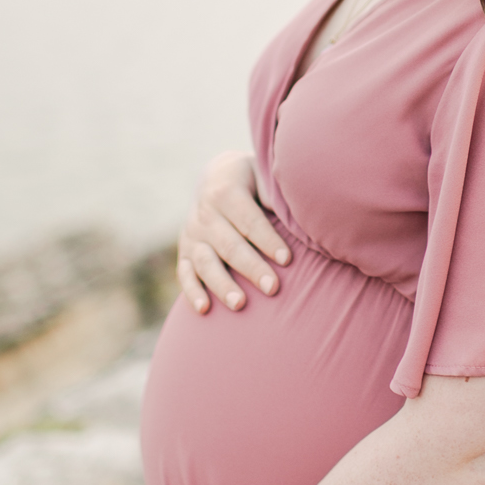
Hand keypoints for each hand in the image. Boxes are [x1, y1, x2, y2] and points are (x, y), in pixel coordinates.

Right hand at [176, 151, 291, 314]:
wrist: (216, 177)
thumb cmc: (253, 181)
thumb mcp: (263, 175)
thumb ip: (275, 192)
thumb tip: (299, 209)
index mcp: (226, 191)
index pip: (249, 220)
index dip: (268, 240)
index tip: (287, 259)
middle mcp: (204, 213)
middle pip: (229, 245)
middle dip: (251, 268)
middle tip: (273, 287)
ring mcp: (191, 235)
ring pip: (206, 262)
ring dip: (222, 285)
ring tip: (240, 304)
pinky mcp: (184, 252)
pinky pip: (185, 274)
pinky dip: (193, 292)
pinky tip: (206, 310)